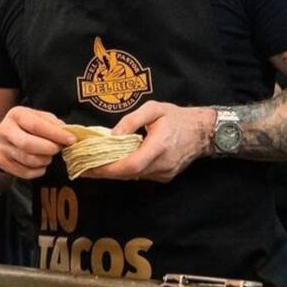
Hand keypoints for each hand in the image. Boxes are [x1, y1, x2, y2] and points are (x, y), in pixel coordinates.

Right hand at [0, 106, 75, 178]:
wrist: (1, 137)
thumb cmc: (25, 126)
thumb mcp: (38, 117)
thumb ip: (53, 124)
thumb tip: (69, 134)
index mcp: (16, 115)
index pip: (36, 126)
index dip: (56, 134)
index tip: (71, 140)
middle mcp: (5, 130)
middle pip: (29, 144)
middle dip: (49, 149)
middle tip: (58, 149)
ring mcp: (2, 148)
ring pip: (29, 160)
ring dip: (45, 160)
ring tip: (48, 155)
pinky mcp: (2, 163)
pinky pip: (26, 173)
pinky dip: (39, 170)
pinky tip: (40, 163)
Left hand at [84, 102, 215, 182]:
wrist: (203, 131)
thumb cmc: (177, 117)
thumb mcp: (154, 109)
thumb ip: (131, 120)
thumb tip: (112, 135)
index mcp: (159, 146)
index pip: (131, 165)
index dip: (110, 169)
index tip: (90, 167)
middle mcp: (162, 164)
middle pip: (129, 174)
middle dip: (105, 172)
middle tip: (83, 167)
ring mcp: (165, 173)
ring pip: (134, 177)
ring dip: (114, 172)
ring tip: (93, 165)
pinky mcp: (165, 176)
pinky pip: (141, 175)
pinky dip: (126, 171)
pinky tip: (113, 164)